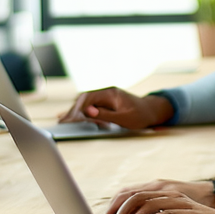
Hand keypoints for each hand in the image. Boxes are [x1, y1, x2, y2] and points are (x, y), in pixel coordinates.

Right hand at [58, 87, 172, 129]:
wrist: (152, 111)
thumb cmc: (140, 116)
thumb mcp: (124, 118)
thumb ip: (105, 115)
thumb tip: (88, 112)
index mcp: (110, 93)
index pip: (88, 98)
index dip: (77, 108)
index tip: (70, 119)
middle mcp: (106, 92)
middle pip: (83, 98)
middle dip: (72, 110)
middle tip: (62, 121)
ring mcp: (105, 97)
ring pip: (85, 101)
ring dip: (75, 111)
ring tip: (63, 120)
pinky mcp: (106, 102)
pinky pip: (90, 105)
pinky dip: (80, 111)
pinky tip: (71, 116)